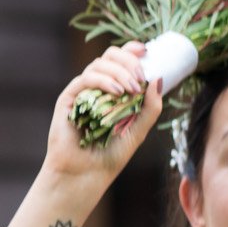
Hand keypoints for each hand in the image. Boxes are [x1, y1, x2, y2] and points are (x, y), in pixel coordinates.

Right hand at [42, 43, 163, 184]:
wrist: (85, 176)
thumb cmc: (109, 157)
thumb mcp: (138, 131)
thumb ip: (150, 108)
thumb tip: (159, 79)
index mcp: (112, 91)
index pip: (120, 61)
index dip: (132, 51)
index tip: (146, 51)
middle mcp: (96, 88)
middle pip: (110, 57)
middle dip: (128, 61)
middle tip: (140, 78)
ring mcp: (81, 93)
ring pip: (98, 65)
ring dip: (119, 72)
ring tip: (130, 91)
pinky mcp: (68, 100)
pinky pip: (85, 79)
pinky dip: (103, 81)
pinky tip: (116, 92)